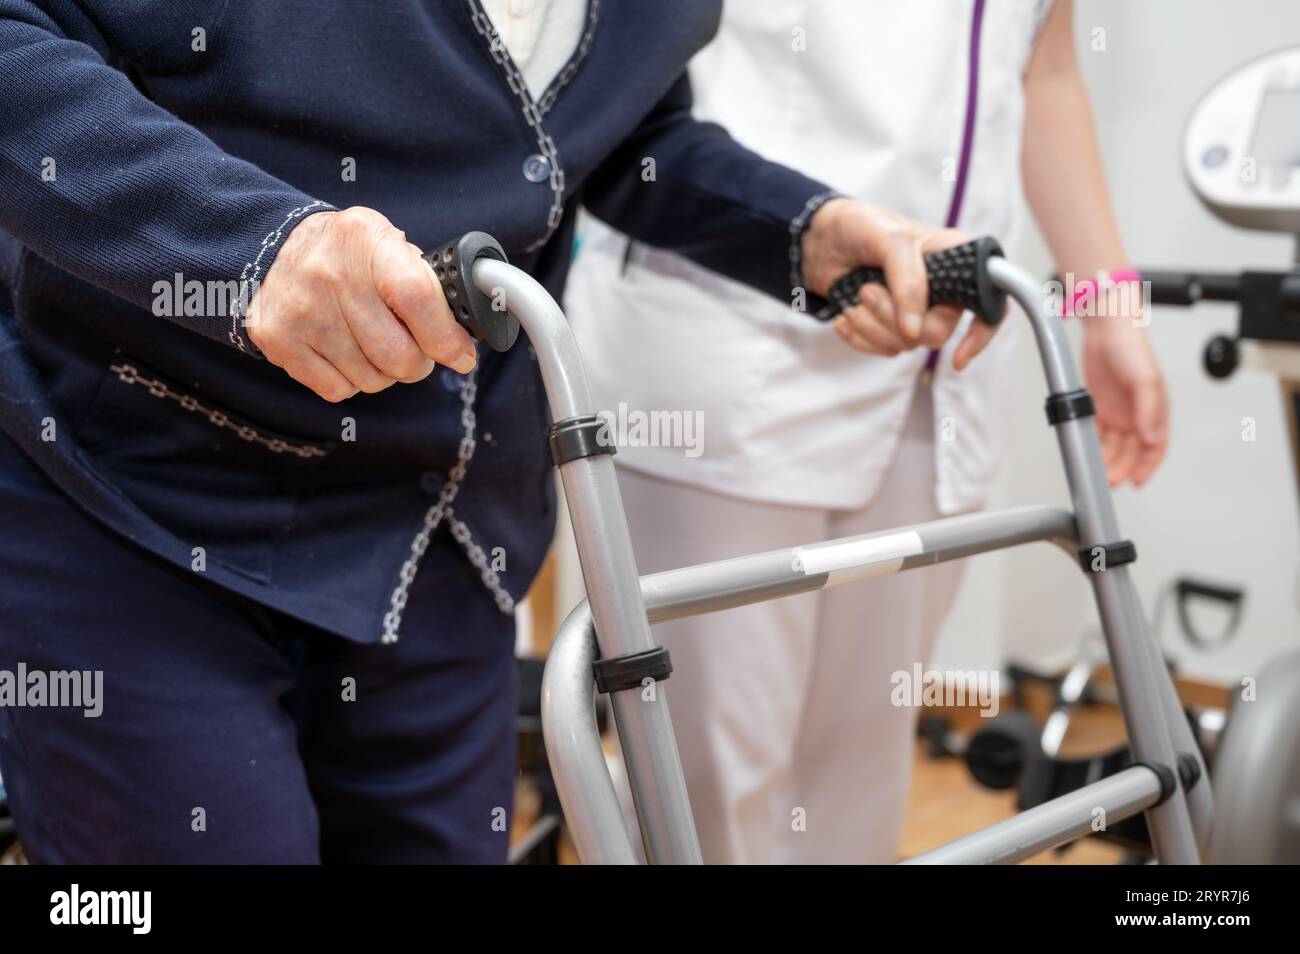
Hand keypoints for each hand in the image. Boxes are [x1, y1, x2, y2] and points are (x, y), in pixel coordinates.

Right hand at [246, 207, 476, 402]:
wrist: (272, 249)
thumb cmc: (347, 254)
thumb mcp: (386, 244)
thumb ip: (425, 281)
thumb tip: (461, 335)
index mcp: (366, 240)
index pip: (417, 298)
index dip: (446, 338)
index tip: (461, 356)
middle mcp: (329, 273)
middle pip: (398, 354)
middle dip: (418, 364)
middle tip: (416, 353)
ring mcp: (300, 310)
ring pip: (371, 379)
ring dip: (385, 374)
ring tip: (375, 346)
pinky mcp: (278, 340)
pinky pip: (338, 390)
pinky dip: (351, 381)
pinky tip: (346, 354)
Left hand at [801, 198, 998, 368]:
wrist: (821, 240)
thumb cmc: (860, 226)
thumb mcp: (889, 239)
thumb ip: (908, 281)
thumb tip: (915, 329)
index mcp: (956, 260)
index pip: (990, 303)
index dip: (981, 333)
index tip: (959, 356)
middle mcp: (942, 289)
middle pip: (936, 334)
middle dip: (895, 318)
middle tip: (870, 291)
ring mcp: (916, 310)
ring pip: (906, 345)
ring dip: (872, 326)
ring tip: (857, 296)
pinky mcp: (890, 326)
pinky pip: (882, 350)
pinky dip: (859, 336)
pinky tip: (847, 316)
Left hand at [1081, 313, 1168, 486]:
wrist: (1106, 331)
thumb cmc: (1133, 350)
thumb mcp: (1145, 380)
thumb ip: (1148, 410)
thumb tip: (1150, 437)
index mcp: (1155, 411)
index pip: (1155, 447)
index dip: (1149, 466)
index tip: (1138, 481)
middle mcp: (1137, 415)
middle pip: (1132, 451)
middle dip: (1123, 468)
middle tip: (1112, 481)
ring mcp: (1117, 413)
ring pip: (1114, 447)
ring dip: (1108, 461)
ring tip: (1099, 473)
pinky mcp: (1098, 408)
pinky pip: (1096, 434)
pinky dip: (1093, 446)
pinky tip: (1088, 455)